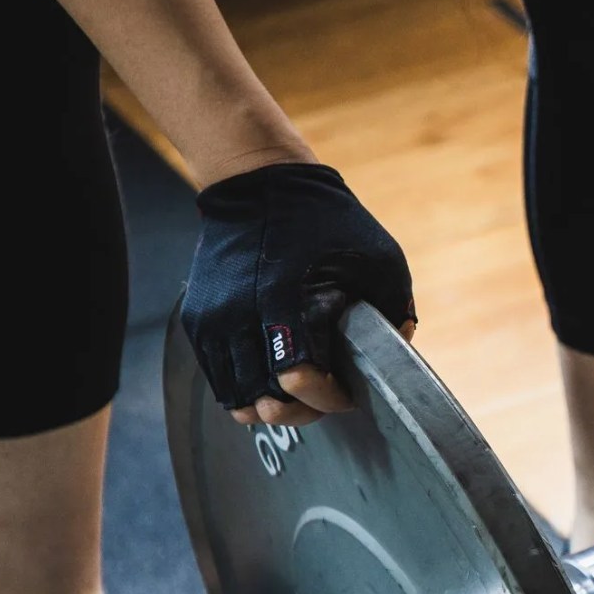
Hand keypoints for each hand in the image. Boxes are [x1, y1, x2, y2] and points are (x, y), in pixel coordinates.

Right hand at [180, 162, 415, 425]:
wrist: (257, 184)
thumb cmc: (326, 220)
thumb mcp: (380, 257)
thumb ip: (395, 308)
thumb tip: (396, 354)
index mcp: (285, 298)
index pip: (299, 378)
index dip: (328, 399)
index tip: (348, 394)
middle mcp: (240, 313)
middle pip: (265, 400)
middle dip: (302, 410)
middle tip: (325, 398)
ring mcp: (213, 320)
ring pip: (237, 399)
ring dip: (272, 406)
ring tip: (299, 395)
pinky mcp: (197, 321)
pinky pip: (218, 381)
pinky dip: (246, 392)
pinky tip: (273, 383)